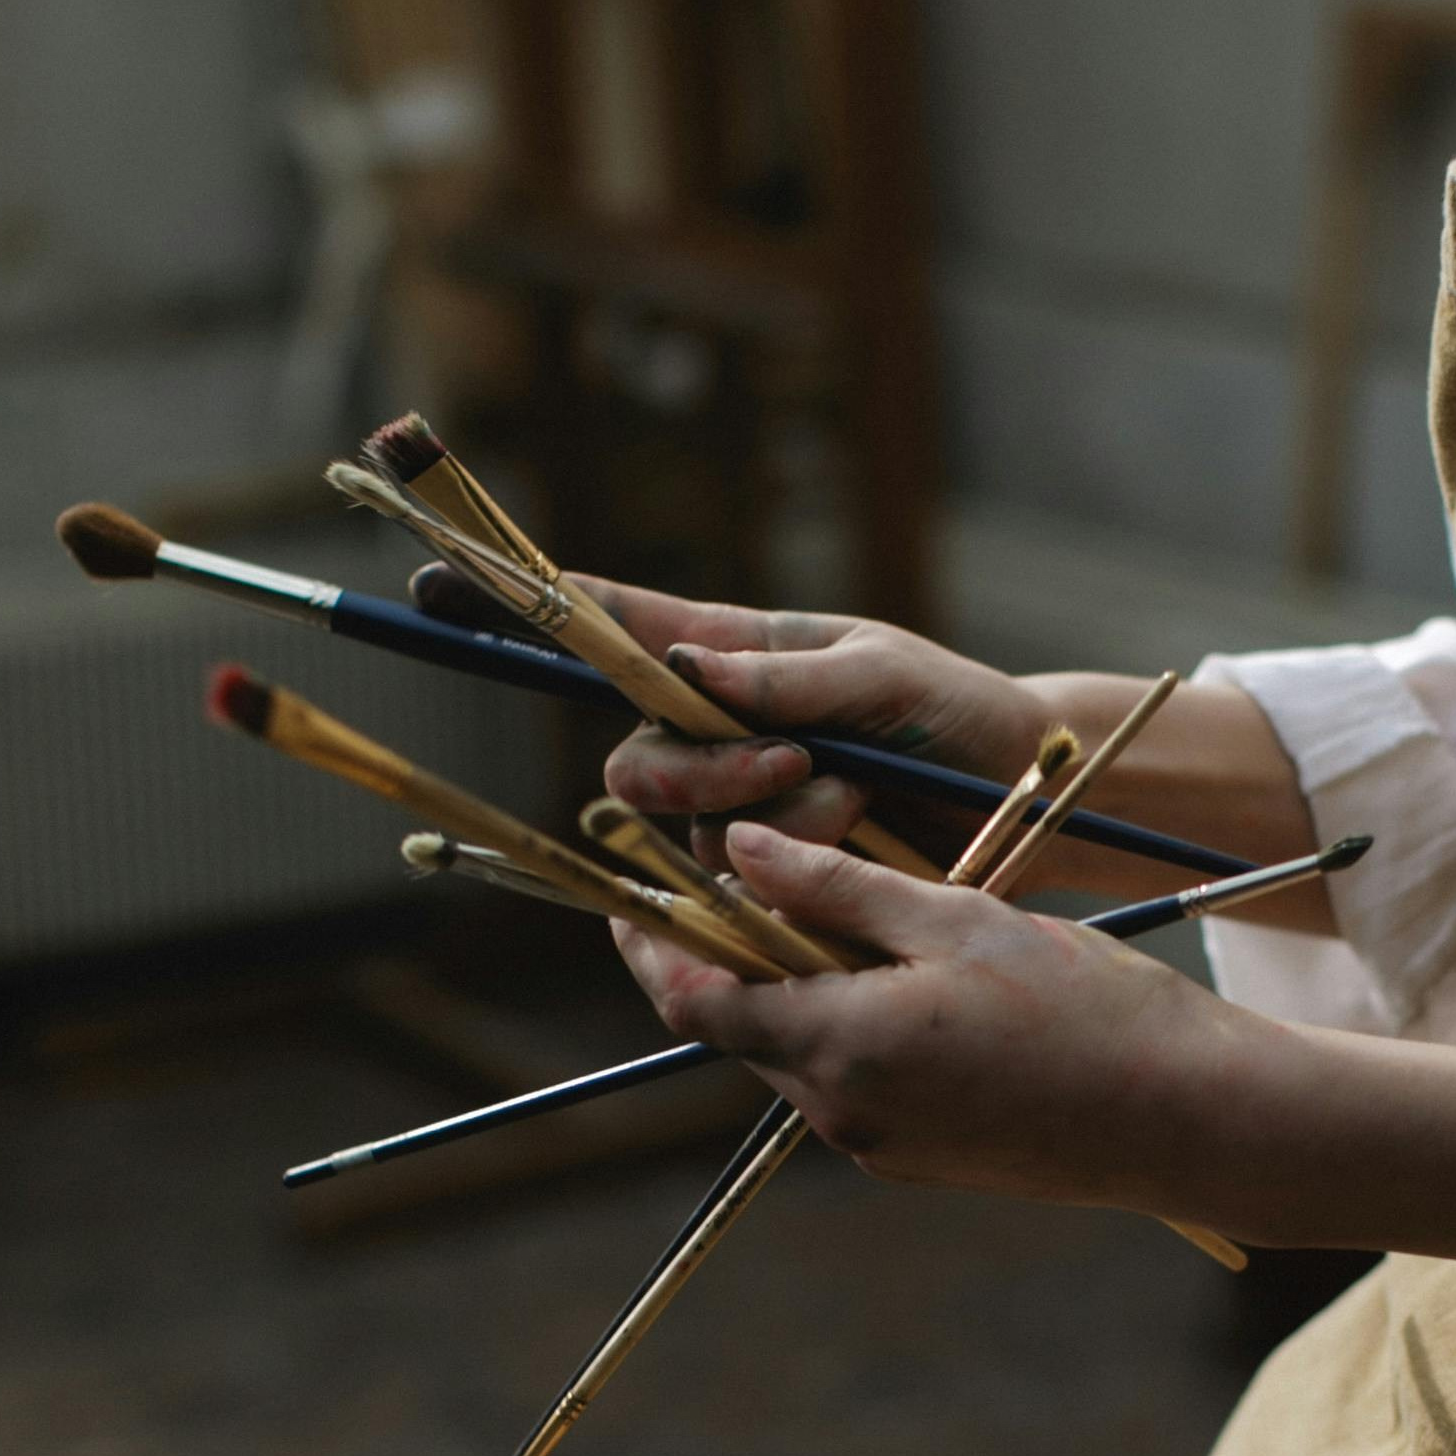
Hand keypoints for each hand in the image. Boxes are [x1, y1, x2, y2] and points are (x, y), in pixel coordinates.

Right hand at [412, 558, 1043, 862]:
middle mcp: (718, 730)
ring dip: (765, 814)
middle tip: (791, 761)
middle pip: (631, 764)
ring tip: (850, 789)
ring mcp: (739, 806)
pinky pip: (736, 879)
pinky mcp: (768, 871)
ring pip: (685, 830)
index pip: (614, 627)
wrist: (1014, 794)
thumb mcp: (877, 675)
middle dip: (696, 773)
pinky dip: (795, 855)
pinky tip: (854, 829)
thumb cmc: (952, 711)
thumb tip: (684, 670)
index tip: (441, 577)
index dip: (530, 608)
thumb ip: (784, 678)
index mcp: (732, 654)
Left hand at [615, 822, 1263, 1210]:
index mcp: (838, 1048)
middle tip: (748, 871)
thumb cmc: (1079, 1005)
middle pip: (743, 1023)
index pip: (694, 996)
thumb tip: (740, 852)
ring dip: (799, 983)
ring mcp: (881, 1144)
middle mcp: (841, 1112)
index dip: (650, 939)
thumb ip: (835, 884)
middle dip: (732, 951)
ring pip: (801, 1048)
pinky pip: (852, 1077)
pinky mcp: (922, 1157)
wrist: (1183, 1114)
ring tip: (848, 907)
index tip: (628, 887)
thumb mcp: (954, 916)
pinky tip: (907, 971)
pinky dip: (849, 1020)